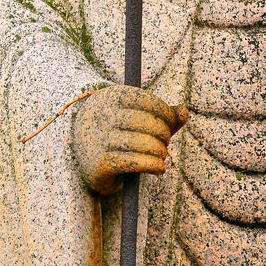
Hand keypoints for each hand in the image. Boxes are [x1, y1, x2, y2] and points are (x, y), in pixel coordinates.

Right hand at [70, 84, 186, 195]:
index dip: (167, 115)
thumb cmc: (116, 132)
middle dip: (164, 135)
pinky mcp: (100, 163)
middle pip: (150, 124)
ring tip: (161, 156)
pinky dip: (154, 166)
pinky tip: (159, 169)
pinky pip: (136, 163)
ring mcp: (100, 139)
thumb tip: (184, 112)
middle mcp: (103, 116)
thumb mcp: (136, 117)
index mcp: (112, 97)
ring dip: (161, 152)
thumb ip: (162, 114)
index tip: (170, 125)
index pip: (150, 102)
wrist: (81, 157)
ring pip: (145, 144)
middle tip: (164, 143)